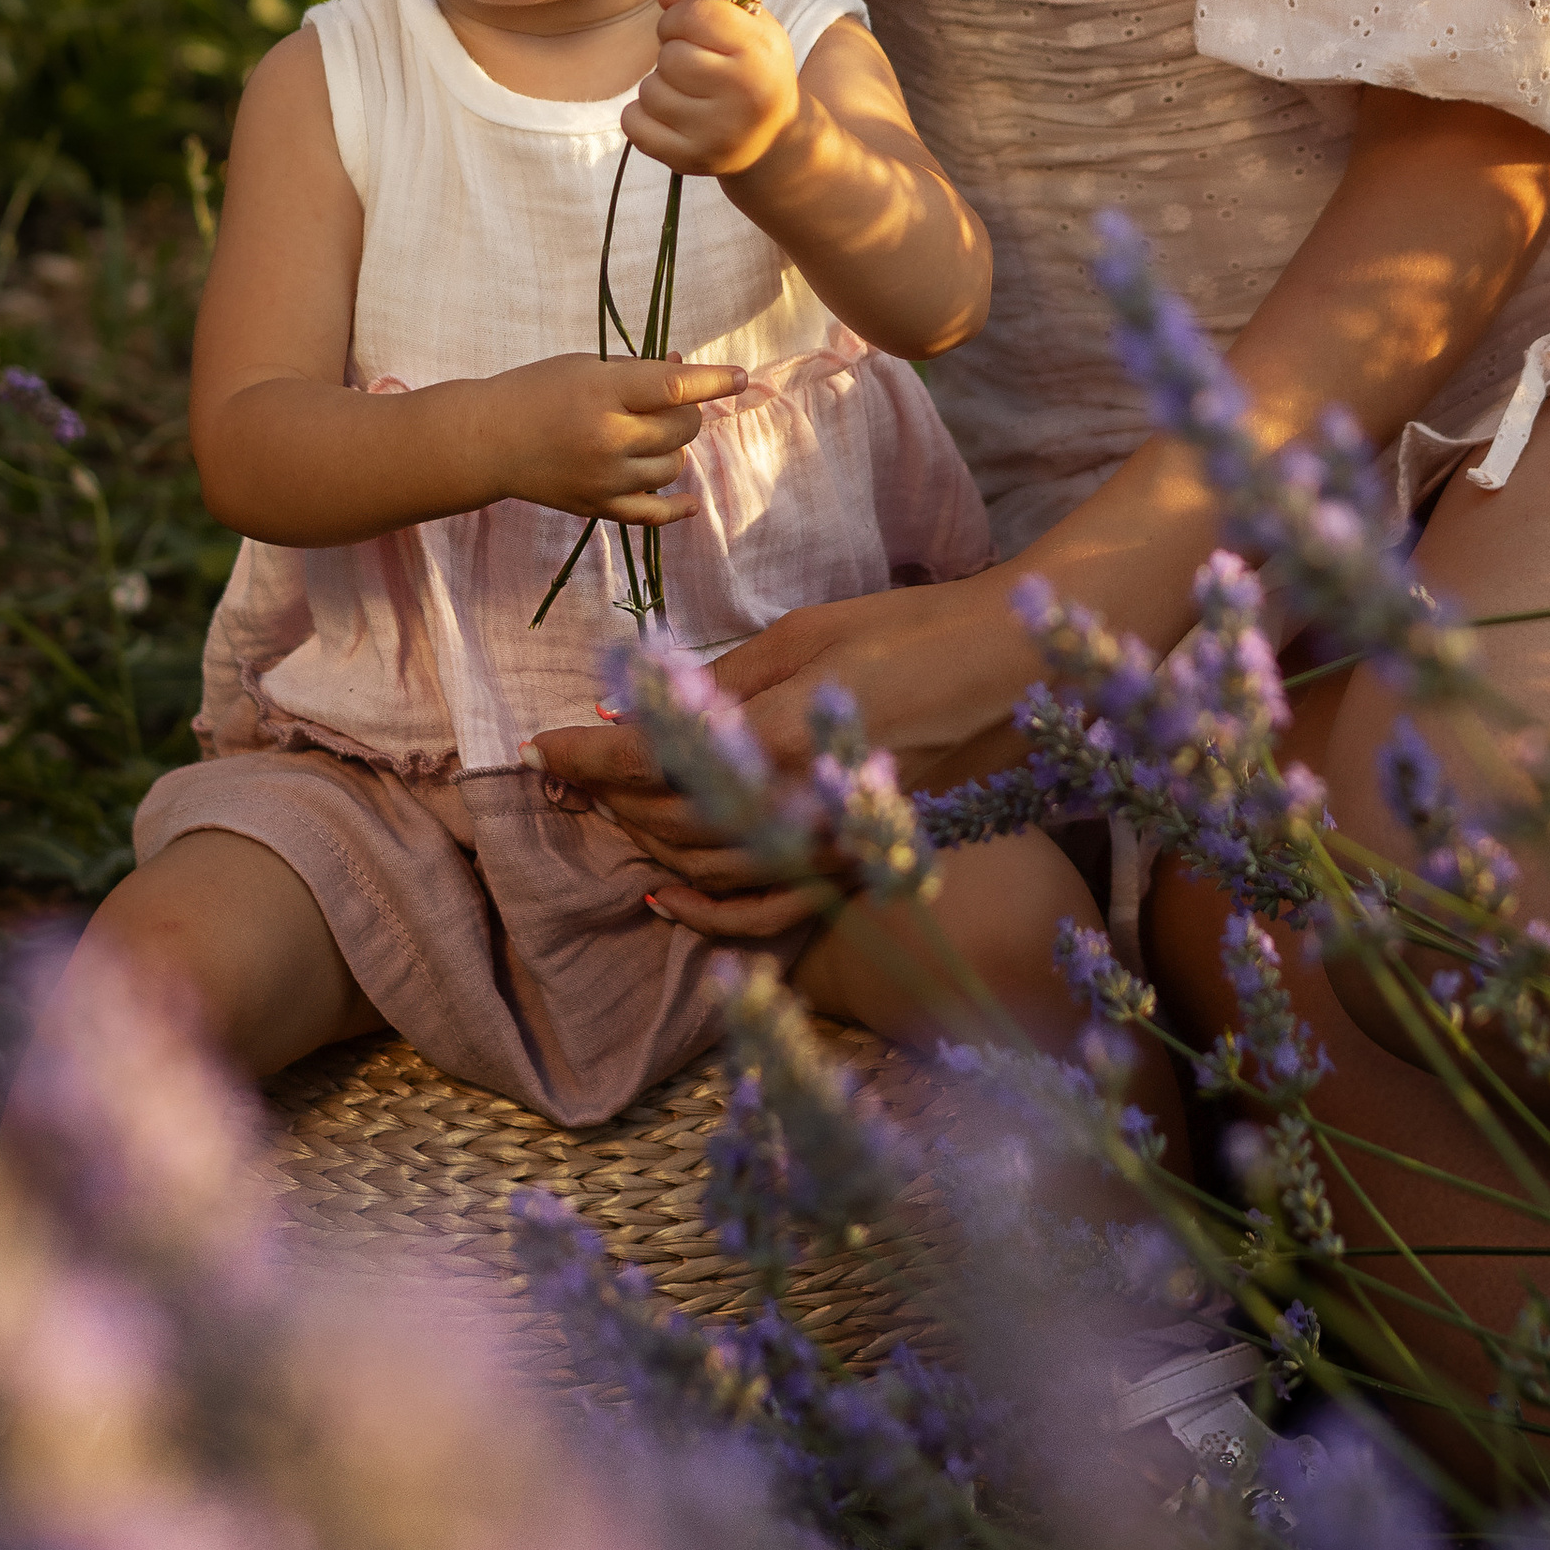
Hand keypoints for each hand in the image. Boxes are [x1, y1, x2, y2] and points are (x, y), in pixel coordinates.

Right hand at [485, 351, 747, 525]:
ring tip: (646, 436)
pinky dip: (677, 508)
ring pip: (673, 466)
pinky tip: (691, 501)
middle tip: (668, 404)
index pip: (676, 387)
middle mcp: (610, 438)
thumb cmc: (537, 390)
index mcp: (605, 393)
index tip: (740, 377)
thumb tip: (690, 370)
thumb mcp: (588, 366)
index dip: (714, 380)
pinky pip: (653, 514)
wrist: (488, 440)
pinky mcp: (598, 507)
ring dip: (671, 448)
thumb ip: (639, 371)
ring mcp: (606, 478)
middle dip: (686, 413)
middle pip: (683, 428)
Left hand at [530, 575, 1038, 931]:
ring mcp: (828, 848)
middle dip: (608, 791)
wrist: (1008, 672)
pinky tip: (666, 897)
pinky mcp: (853, 867)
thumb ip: (719, 682)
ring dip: (646, 838)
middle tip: (572, 765)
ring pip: (704, 868)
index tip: (541, 743)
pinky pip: (766, 913)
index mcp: (779, 733)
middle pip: (668, 817)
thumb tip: (638, 708)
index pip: (650, 760)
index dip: (585, 755)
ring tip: (615, 805)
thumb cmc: (910, 631)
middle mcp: (797, 805)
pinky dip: (708, 917)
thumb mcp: (805, 634)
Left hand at [621, 0, 797, 182]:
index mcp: (760, 53)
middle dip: (673, 53)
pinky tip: (669, 116)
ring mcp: (716, 133)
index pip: (696, 16)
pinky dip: (641, 116)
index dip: (680, 17)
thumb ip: (704, 2)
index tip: (689, 28)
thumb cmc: (756, 70)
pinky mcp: (690, 160)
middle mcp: (743, 95)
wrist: (774, 139)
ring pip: (650, 91)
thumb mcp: (748, 29)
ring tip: (687, 92)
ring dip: (659, 85)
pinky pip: (634, 124)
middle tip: (693, 65)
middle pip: (670, 57)